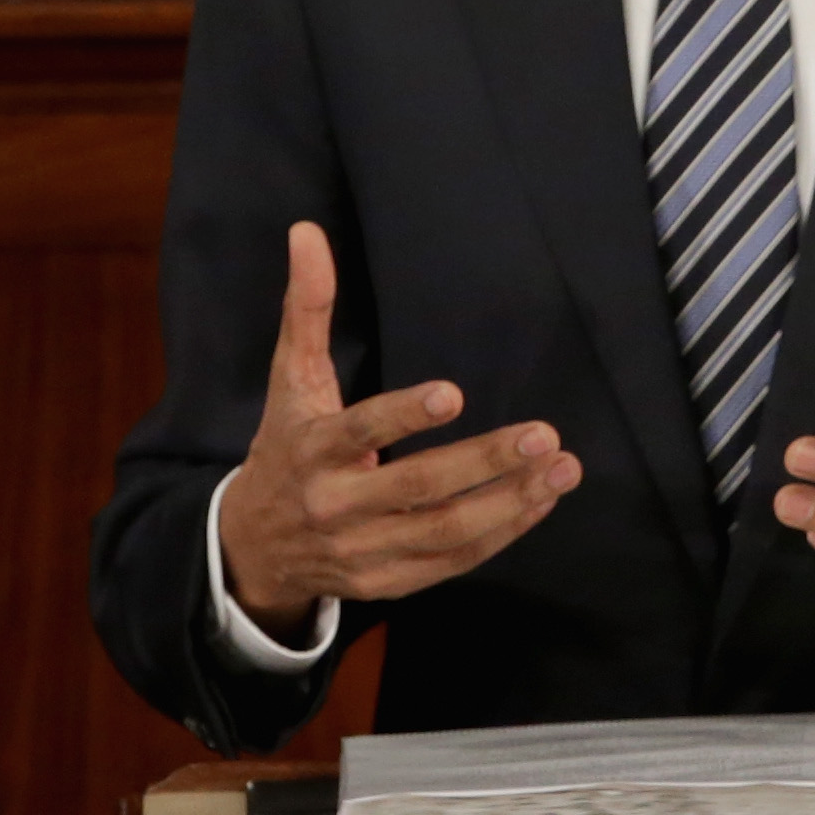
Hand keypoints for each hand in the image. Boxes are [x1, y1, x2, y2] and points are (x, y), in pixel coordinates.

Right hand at [216, 221, 579, 633]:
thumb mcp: (290, 379)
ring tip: (561, 468)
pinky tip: (539, 501)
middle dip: (484, 461)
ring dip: (509, 501)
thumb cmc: (286, 447)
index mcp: (311, 450)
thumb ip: (306, 308)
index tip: (454, 394)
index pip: (358, 431)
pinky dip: (501, 534)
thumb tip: (307, 231)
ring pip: (445, 531)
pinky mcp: (389, 582)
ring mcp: (364, 551)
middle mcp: (337, 506)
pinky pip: (452, 561)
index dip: (404, 416)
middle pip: (418, 487)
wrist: (253, 548)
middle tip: (542, 434)